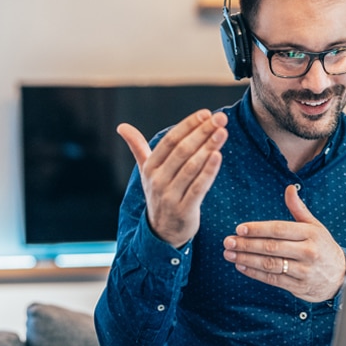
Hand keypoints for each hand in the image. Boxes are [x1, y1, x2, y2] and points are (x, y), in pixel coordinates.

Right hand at [118, 109, 227, 247]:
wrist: (162, 232)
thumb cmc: (159, 194)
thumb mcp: (146, 171)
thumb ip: (138, 147)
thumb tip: (121, 127)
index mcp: (150, 167)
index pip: (170, 140)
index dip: (188, 125)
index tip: (205, 113)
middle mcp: (157, 180)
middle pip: (182, 151)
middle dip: (202, 132)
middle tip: (221, 119)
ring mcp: (170, 196)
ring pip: (191, 167)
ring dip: (208, 148)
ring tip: (223, 132)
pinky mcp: (184, 210)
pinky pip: (198, 188)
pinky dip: (208, 172)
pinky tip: (218, 156)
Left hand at [222, 184, 345, 301]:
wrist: (341, 276)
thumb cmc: (323, 246)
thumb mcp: (315, 226)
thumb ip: (298, 209)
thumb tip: (289, 188)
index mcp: (310, 234)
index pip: (279, 229)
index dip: (258, 229)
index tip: (240, 228)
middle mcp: (308, 252)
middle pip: (271, 247)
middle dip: (247, 244)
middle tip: (228, 242)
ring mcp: (304, 271)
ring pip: (270, 264)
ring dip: (247, 259)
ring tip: (230, 254)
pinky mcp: (299, 287)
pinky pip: (273, 280)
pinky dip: (255, 273)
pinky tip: (241, 266)